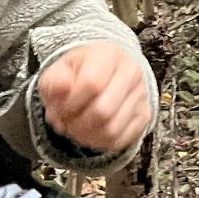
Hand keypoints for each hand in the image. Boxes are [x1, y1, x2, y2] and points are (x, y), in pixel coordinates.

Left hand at [37, 42, 151, 153]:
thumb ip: (54, 81)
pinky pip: (121, 140)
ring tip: (75, 129)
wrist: (104, 74)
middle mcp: (130, 72)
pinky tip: (89, 133)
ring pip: (112, 129)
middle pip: (103, 110)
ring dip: (86, 136)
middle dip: (77, 123)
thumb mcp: (59, 71)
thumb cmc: (80, 72)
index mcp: (108, 54)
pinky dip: (100, 143)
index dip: (71, 103)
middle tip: (65, 122)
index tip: (60, 107)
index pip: (91, 84)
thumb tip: (61, 88)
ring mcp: (140, 95)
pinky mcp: (144, 116)